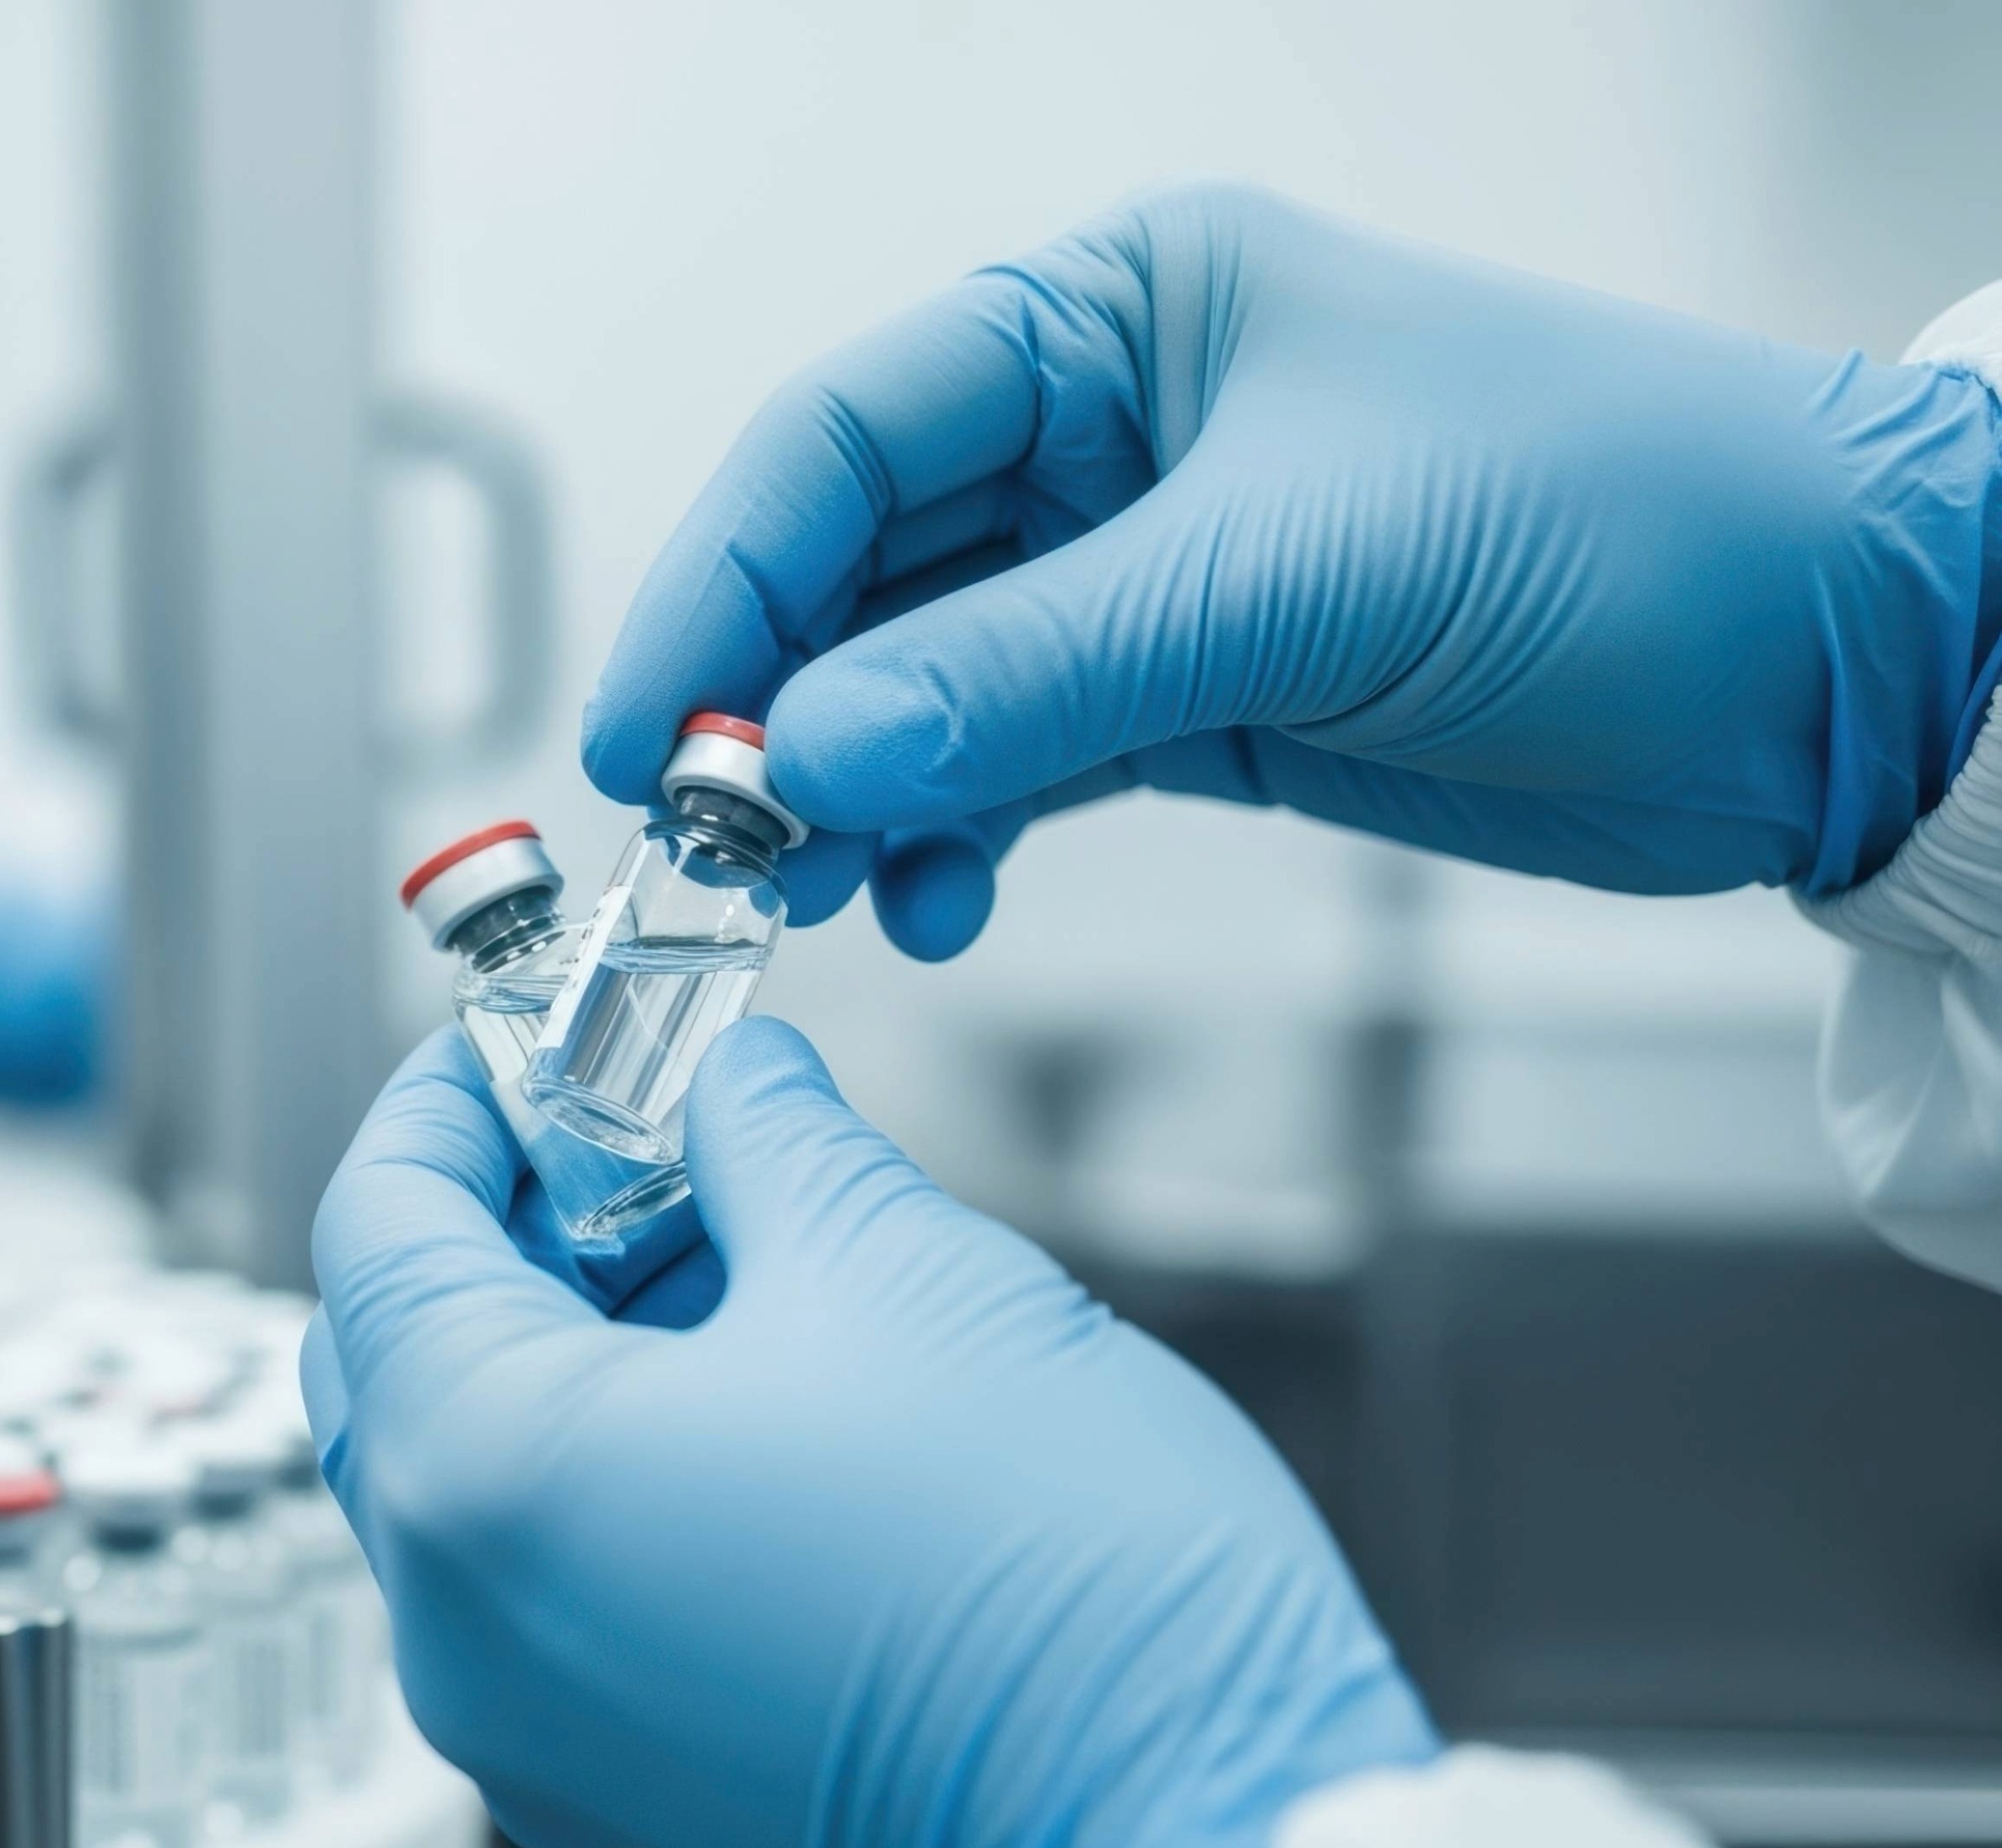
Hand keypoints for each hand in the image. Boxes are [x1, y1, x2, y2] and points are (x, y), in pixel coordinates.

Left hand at [306, 1019, 1435, 1847]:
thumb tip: (732, 1079)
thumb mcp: (905, 1271)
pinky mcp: (618, 1792)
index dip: (454, 1098)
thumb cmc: (1061, 1598)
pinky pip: (549, 1588)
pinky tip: (756, 1396)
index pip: (378, 1224)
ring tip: (737, 1251)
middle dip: (509, 1217)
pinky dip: (608, 1466)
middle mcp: (466, 1629)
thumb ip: (775, 1140)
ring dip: (571, 1339)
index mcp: (490, 1476)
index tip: (531, 1039)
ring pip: (478, 1476)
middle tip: (644, 1133)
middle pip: (399, 1353)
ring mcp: (531, 1733)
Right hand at [586, 183, 2001, 958]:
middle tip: (706, 835)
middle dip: (775, 703)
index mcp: (1122, 314)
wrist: (1828, 660)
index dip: (724, 576)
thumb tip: (807, 753)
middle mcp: (1111, 434)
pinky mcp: (1188, 699)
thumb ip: (1031, 671)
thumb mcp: (1295, 574)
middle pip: (861, 567)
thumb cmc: (1622, 517)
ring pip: (920, 683)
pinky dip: (951, 837)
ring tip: (808, 890)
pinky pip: (1007, 767)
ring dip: (850, 790)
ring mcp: (1142, 574)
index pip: (851, 433)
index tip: (652, 729)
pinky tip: (934, 900)